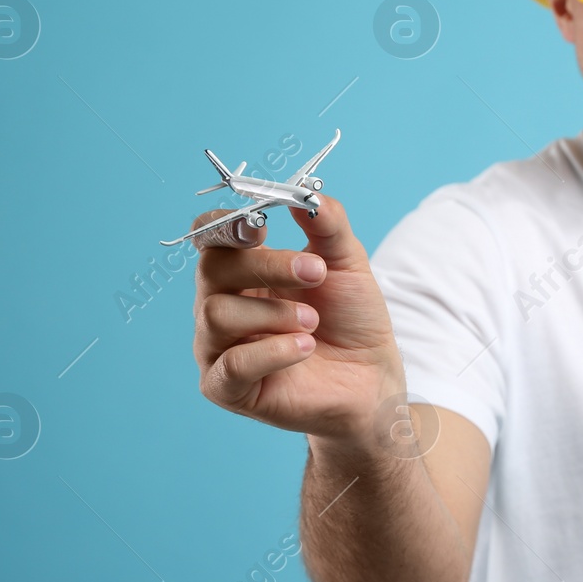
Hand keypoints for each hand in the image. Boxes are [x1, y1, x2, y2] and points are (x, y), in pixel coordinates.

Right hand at [189, 198, 404, 439]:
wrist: (372, 379)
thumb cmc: (352, 320)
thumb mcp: (347, 262)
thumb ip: (328, 224)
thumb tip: (305, 192)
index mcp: (244, 270)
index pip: (210, 236)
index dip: (226, 226)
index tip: (263, 225)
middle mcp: (221, 304)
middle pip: (213, 269)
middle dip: (267, 265)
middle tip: (317, 273)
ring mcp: (219, 347)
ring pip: (217, 315)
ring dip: (274, 313)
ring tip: (313, 323)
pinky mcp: (227, 388)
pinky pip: (231, 365)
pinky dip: (271, 352)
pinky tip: (305, 347)